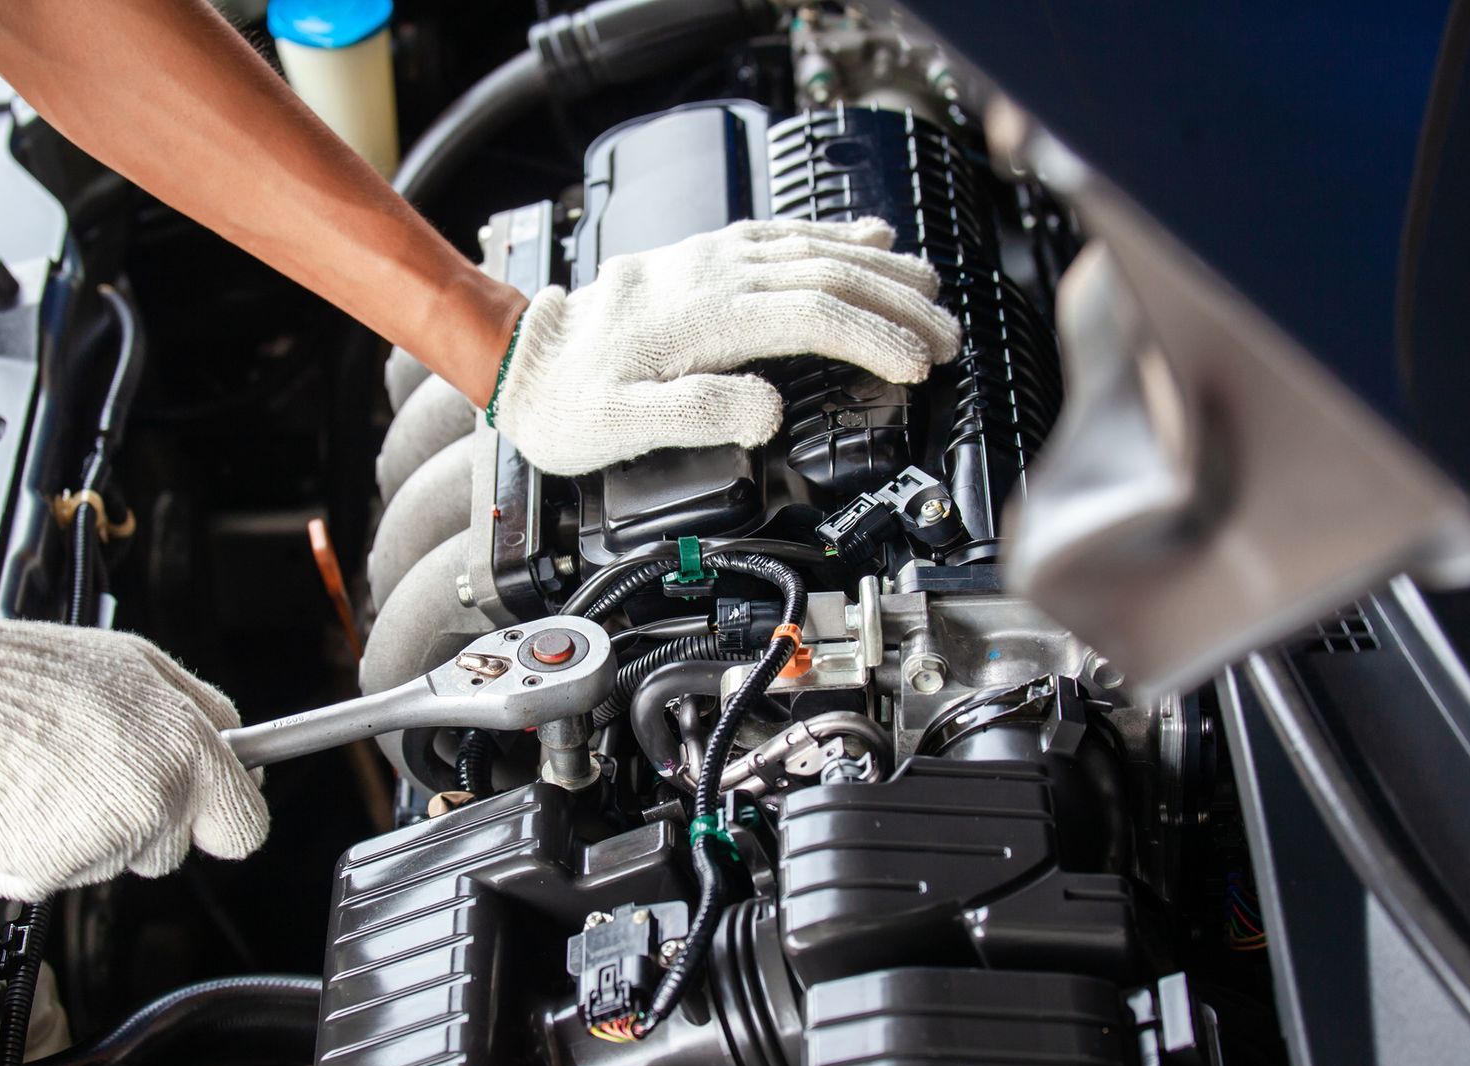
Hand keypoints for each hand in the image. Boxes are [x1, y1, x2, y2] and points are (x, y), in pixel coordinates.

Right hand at [0, 619, 268, 899]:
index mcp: (186, 759)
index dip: (225, 816)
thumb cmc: (37, 675)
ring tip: (55, 773)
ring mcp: (98, 848)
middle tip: (105, 771)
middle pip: (174, 850)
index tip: (211, 807)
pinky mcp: (43, 875)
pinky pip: (57, 876)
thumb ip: (204, 712)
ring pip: (115, 862)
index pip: (245, 829)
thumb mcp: (146, 665)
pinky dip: (40, 849)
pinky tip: (25, 800)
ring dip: (92, 831)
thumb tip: (233, 742)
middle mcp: (151, 810)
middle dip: (151, 820)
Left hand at [490, 218, 960, 474]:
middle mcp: (713, 275)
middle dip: (896, 304)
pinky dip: (833, 235)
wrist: (522, 361)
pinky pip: (782, 234)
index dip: (873, 339)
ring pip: (812, 249)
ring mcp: (710, 259)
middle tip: (948, 334)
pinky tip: (866, 237)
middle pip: (827, 276)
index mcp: (703, 318)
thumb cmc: (567, 403)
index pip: (812, 318)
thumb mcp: (619, 427)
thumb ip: (696, 415)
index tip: (917, 364)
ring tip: (930, 289)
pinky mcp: (704, 257)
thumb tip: (767, 410)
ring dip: (878, 267)